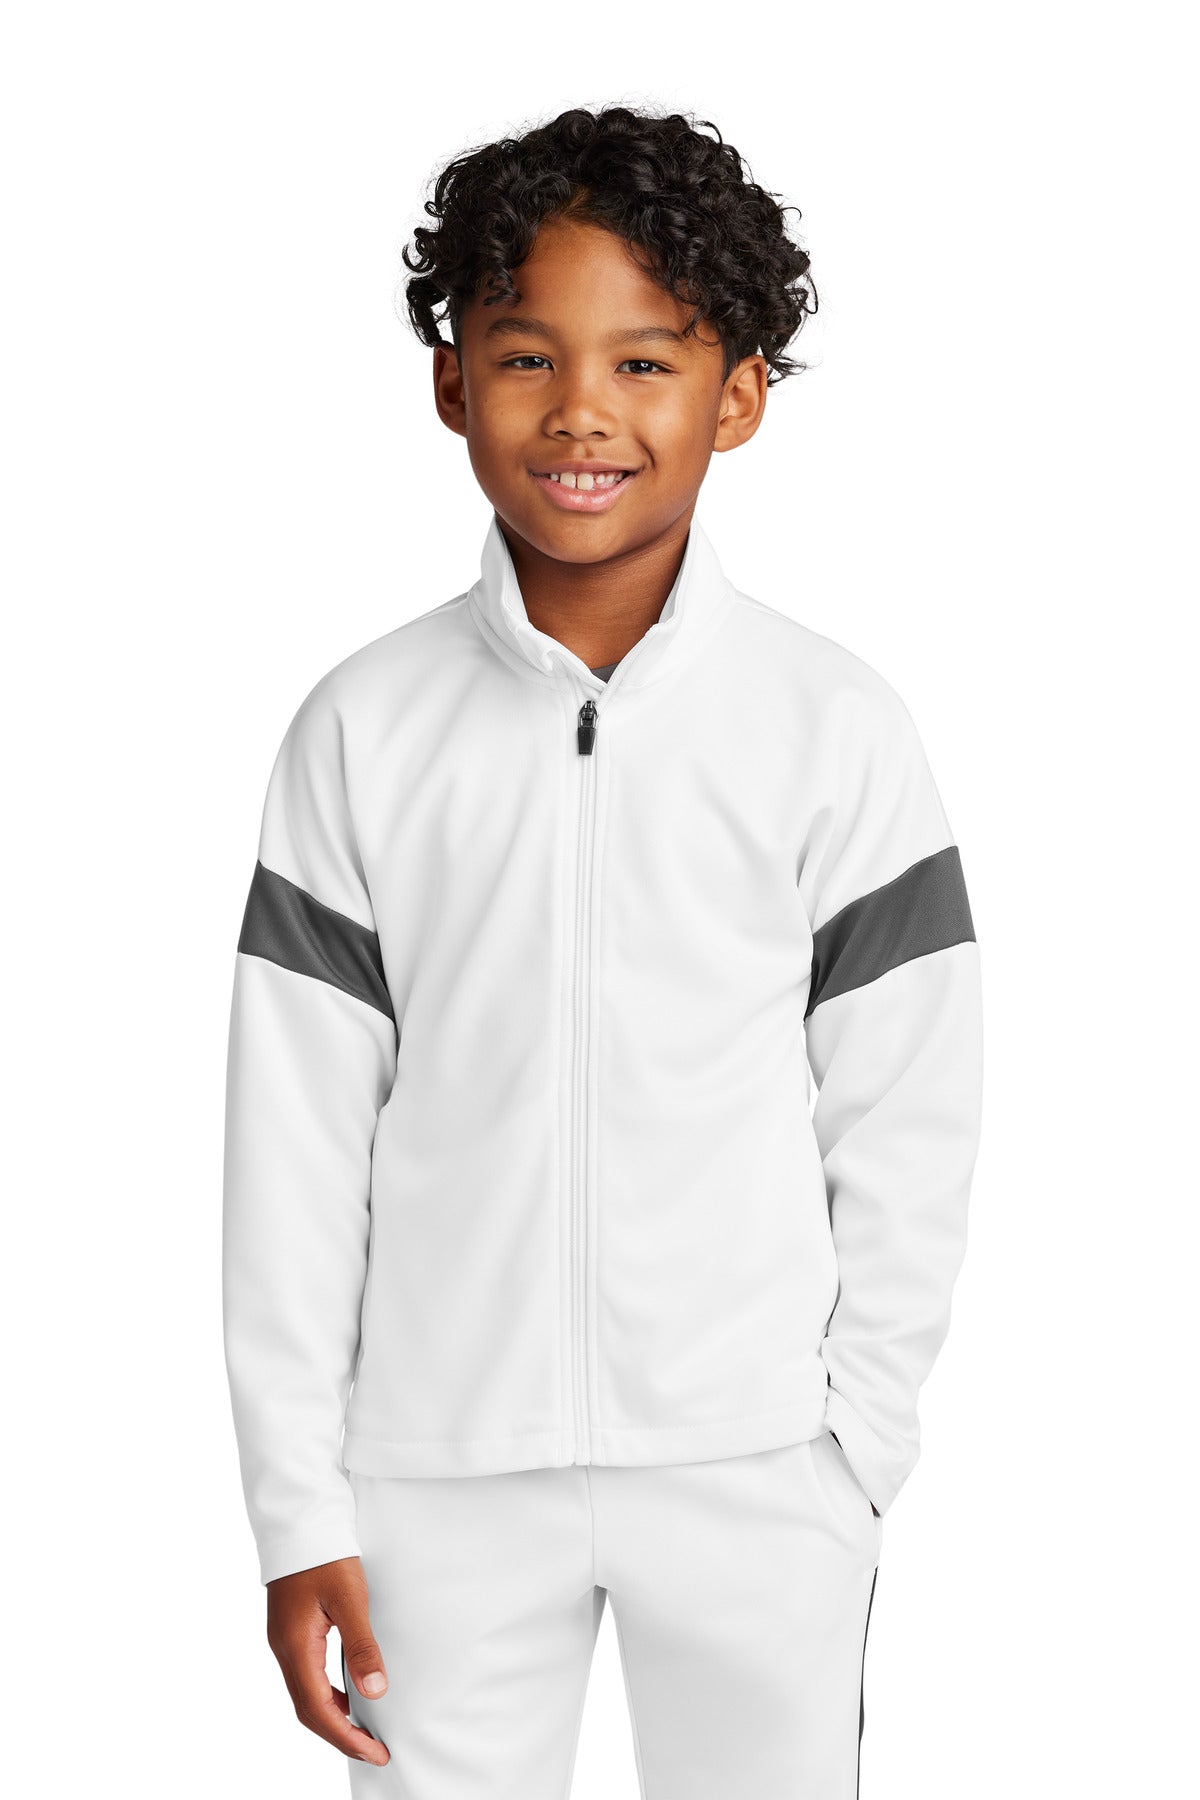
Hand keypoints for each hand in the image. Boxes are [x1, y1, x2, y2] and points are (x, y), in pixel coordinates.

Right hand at [266, 1556, 390, 1766]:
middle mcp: (284, 1650)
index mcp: (296, 1647)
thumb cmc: (326, 1556)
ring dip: (333, 1718)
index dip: (346, 1736)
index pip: (318, 1709)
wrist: (300, 1523)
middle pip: (308, 1710)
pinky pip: (306, 1677)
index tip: (375, 1753)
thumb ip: (361, 1645)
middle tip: (374, 1751)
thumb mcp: (349, 1598)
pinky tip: (348, 1694)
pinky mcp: (290, 1632)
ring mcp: (284, 1642)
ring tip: (365, 1731)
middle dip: (340, 1735)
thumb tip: (375, 1691)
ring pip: (305, 1695)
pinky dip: (327, 1695)